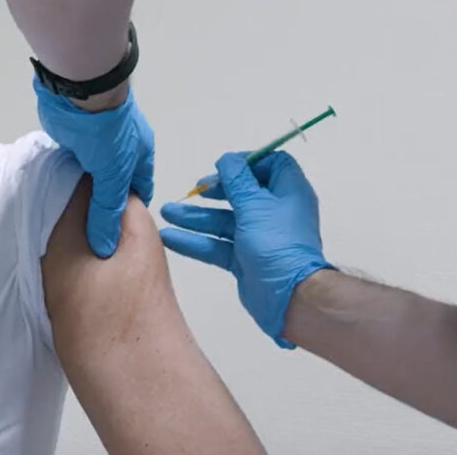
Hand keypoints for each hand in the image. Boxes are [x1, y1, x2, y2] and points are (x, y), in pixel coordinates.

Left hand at [33, 76, 153, 257]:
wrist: (78, 89)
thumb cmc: (108, 130)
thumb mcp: (113, 174)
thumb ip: (108, 209)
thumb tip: (105, 247)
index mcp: (140, 155)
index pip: (140, 191)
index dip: (131, 214)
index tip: (117, 236)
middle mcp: (121, 150)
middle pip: (114, 185)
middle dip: (104, 206)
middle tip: (89, 235)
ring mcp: (96, 143)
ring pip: (91, 176)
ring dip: (82, 193)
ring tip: (69, 224)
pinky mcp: (73, 138)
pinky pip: (71, 165)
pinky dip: (66, 179)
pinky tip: (57, 197)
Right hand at [159, 151, 331, 347]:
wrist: (289, 296)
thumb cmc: (277, 243)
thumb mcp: (255, 204)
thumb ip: (237, 180)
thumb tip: (227, 160)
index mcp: (287, 192)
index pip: (272, 165)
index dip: (248, 162)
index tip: (225, 166)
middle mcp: (274, 212)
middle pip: (242, 192)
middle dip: (215, 190)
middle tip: (196, 189)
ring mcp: (258, 236)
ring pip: (224, 220)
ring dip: (196, 215)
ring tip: (166, 211)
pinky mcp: (244, 258)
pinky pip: (217, 244)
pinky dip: (195, 241)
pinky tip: (168, 237)